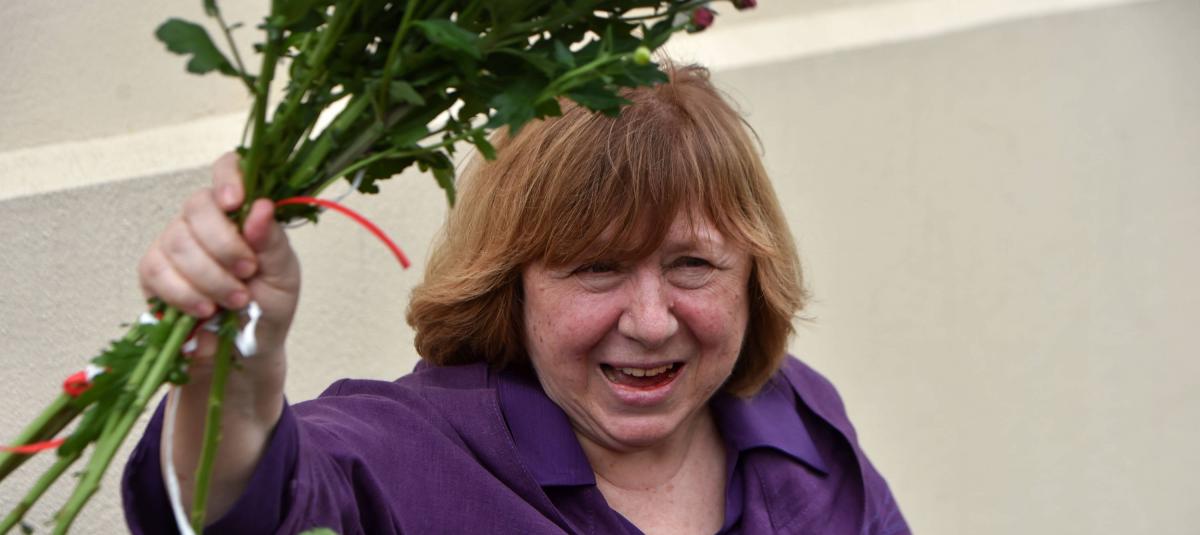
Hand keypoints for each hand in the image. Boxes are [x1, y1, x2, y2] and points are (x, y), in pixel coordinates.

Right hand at [137, 152, 299, 379]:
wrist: (246, 347)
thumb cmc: (268, 305)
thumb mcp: (283, 274)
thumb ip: (272, 241)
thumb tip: (260, 206)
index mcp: (240, 211)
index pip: (227, 169)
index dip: (227, 178)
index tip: (236, 203)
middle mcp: (203, 219)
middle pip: (197, 207)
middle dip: (224, 246)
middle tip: (247, 273)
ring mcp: (174, 241)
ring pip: (177, 242)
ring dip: (209, 277)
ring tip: (235, 300)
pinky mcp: (153, 271)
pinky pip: (157, 272)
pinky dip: (184, 294)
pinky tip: (205, 310)